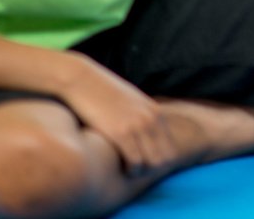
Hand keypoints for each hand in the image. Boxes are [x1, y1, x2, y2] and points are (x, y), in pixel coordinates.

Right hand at [61, 56, 177, 175]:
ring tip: (127, 171)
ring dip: (141, 172)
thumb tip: (144, 132)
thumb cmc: (102, 93)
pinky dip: (130, 170)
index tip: (143, 165)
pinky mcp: (121, 132)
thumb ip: (141, 115)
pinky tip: (121, 168)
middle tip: (135, 171)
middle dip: (152, 169)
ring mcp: (137, 125)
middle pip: (166, 158)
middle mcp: (151, 119)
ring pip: (153, 163)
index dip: (158, 161)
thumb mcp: (130, 101)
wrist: (82, 80)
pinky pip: (136, 162)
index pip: (171, 148)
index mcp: (155, 112)